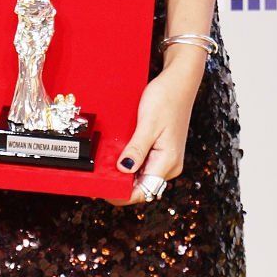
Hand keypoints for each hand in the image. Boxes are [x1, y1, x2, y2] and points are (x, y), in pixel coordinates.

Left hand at [104, 55, 204, 204]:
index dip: (121, 195)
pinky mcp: (162, 152)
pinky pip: (144, 166)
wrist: (180, 81)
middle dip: (119, 185)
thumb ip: (136, 149)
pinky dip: (129, 165)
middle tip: (96, 177)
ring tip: (103, 167)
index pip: (142, 192)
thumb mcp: (148, 123)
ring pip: (141, 177)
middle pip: (141, 187)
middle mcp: (169, 165)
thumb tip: (123, 170)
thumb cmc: (167, 98)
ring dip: (123, 175)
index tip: (100, 189)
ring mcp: (166, 159)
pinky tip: (117, 157)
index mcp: (168, 162)